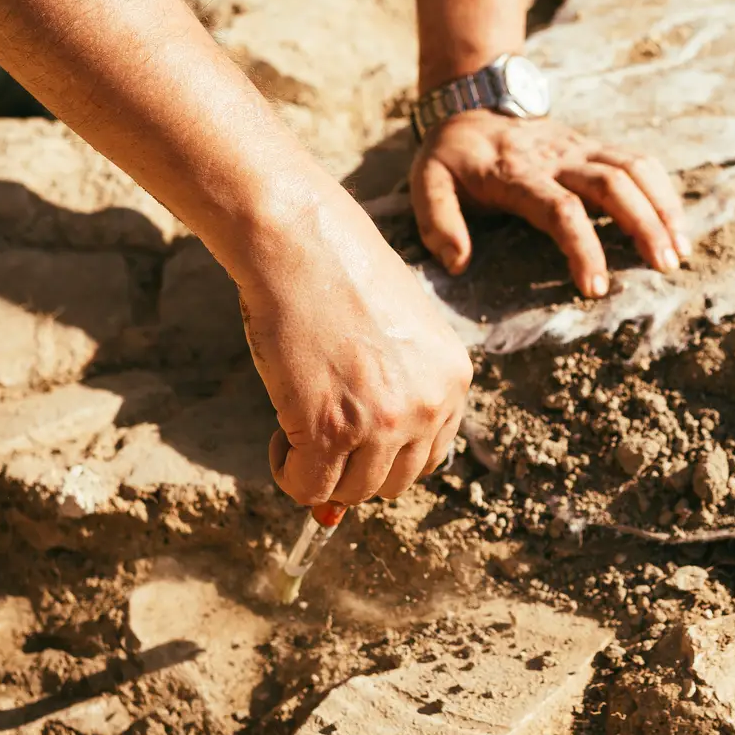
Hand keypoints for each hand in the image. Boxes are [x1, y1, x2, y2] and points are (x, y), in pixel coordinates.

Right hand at [236, 180, 473, 508]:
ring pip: (354, 492)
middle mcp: (429, 405)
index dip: (388, 452)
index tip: (356, 432)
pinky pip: (310, 487)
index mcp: (454, 379)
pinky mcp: (331, 430)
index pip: (431, 454)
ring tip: (298, 426)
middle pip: (396, 481)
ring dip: (322, 472)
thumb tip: (354, 471)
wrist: (300, 242)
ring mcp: (383, 422)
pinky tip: (280, 436)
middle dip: (357, 467)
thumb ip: (392, 393)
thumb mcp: (393, 334)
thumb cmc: (339, 274)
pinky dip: (291, 474)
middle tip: (323, 429)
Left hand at [411, 111, 690, 296]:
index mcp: (518, 173)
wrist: (472, 102)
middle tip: (663, 267)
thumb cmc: (452, 156)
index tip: (595, 288)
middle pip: (613, 184)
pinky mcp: (595, 147)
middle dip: (643, 225)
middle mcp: (558, 157)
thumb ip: (438, 221)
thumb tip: (458, 263)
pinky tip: (677, 226)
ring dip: (663, 208)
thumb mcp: (426, 182)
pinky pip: (639, 162)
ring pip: (635, 168)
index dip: (583, 247)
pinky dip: (663, 191)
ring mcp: (582, 148)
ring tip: (680, 251)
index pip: (561, 209)